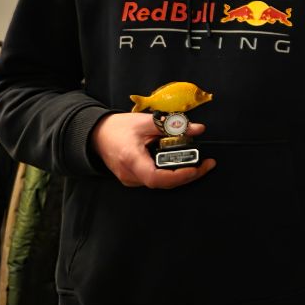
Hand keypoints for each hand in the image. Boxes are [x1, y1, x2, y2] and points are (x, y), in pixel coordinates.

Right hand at [91, 112, 214, 188]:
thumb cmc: (118, 127)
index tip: (196, 168)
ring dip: (181, 176)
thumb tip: (198, 129)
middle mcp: (130, 174)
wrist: (97, 135)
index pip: (155, 177)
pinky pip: (155, 181)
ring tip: (200, 164)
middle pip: (162, 183)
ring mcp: (130, 180)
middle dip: (187, 176)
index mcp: (131, 159)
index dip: (177, 176)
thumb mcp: (146, 121)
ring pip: (160, 183)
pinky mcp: (133, 179)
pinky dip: (170, 174)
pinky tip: (182, 165)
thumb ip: (173, 125)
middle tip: (207, 165)